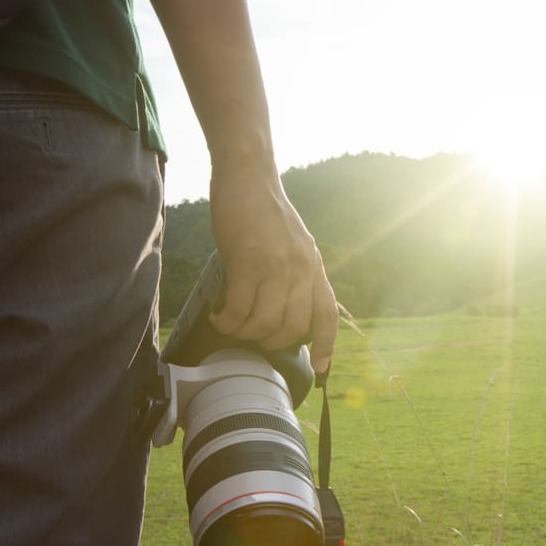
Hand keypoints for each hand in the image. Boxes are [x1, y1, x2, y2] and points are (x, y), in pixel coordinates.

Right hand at [207, 163, 336, 372]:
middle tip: (250, 336)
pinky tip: (218, 315)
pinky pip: (239, 308)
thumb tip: (278, 306)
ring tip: (229, 325)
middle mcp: (302, 269)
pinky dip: (227, 320)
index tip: (320, 369)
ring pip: (264, 323)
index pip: (327, 313)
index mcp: (314, 266)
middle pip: (293, 327)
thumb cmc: (263, 209)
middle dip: (269, 341)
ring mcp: (277, 267)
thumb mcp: (292, 243)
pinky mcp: (249, 262)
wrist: (248, 176)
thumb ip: (292, 272)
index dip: (325, 345)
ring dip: (243, 333)